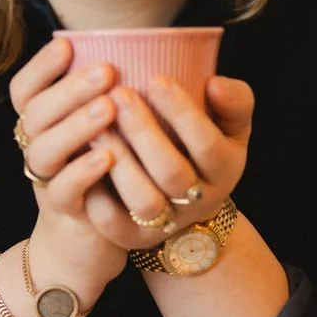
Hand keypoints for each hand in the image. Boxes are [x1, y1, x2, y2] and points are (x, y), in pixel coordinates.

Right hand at [8, 39, 126, 286]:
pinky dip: (81, 172)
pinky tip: (106, 156)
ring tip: (108, 108)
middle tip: (106, 70)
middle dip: (69, 88)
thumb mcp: (110, 132)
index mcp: (46, 124)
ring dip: (75, 126)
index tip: (67, 44)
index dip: (40, 66)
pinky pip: (61, 191)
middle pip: (35, 113)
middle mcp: (39, 148)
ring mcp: (46, 181)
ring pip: (42, 151)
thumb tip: (150, 57)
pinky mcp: (63, 213)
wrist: (90, 243)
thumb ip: (118, 98)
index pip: (26, 89)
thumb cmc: (109, 175)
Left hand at [82, 74, 253, 250]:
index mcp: (226, 169)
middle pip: (172, 173)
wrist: (188, 201)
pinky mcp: (132, 237)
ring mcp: (166, 223)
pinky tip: (82, 158)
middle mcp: (199, 201)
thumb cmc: (204, 142)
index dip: (182, 113)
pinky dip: (96, 194)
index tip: (157, 79)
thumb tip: (214, 85)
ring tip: (97, 125)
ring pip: (144, 201)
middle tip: (119, 95)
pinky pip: (112, 223)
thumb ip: (233, 100)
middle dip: (144, 132)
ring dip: (119, 161)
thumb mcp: (230, 122)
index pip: (207, 144)